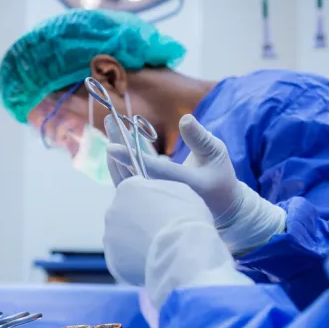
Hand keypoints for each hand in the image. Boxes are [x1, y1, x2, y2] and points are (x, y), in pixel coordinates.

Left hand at [103, 177, 214, 286]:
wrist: (182, 255)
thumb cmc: (186, 219)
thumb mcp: (181, 191)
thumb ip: (162, 190)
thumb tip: (157, 197)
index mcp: (128, 188)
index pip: (134, 190)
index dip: (150, 201)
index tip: (162, 211)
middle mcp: (113, 210)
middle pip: (125, 214)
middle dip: (139, 221)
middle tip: (160, 232)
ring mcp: (110, 237)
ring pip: (122, 238)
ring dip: (135, 242)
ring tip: (158, 251)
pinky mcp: (113, 261)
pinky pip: (124, 260)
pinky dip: (134, 262)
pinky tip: (152, 264)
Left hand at [107, 114, 285, 254]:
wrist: (217, 208)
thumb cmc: (218, 176)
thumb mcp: (217, 154)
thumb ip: (200, 138)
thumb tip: (184, 119)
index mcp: (186, 187)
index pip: (153, 172)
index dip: (131, 158)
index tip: (112, 146)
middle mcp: (166, 198)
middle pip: (133, 173)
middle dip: (119, 146)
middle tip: (110, 120)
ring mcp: (154, 203)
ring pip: (126, 179)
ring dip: (116, 153)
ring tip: (111, 125)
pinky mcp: (146, 202)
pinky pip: (127, 183)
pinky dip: (119, 163)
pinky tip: (116, 142)